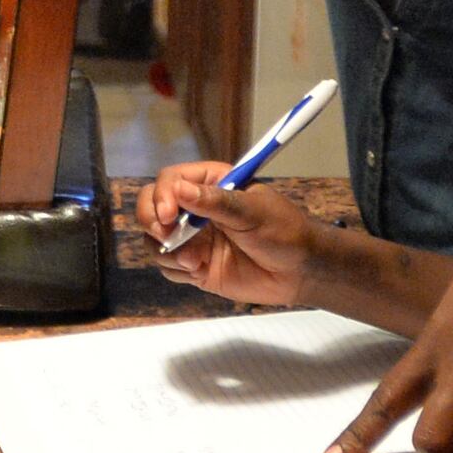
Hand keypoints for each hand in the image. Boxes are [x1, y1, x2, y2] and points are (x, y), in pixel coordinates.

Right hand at [139, 160, 319, 305]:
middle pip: (151, 207)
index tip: (168, 216)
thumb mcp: (253, 212)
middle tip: (166, 237)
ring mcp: (193, 239)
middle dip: (152, 222)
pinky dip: (176, 270)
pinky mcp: (195, 266)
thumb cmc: (283, 232)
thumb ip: (215, 202)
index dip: (162, 196)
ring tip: (193, 262)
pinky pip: (168, 267)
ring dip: (166, 251)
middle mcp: (196, 209)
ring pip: (154, 240)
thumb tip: (178, 188)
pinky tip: (199, 272)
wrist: (300, 272)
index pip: (170, 180)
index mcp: (211, 184)